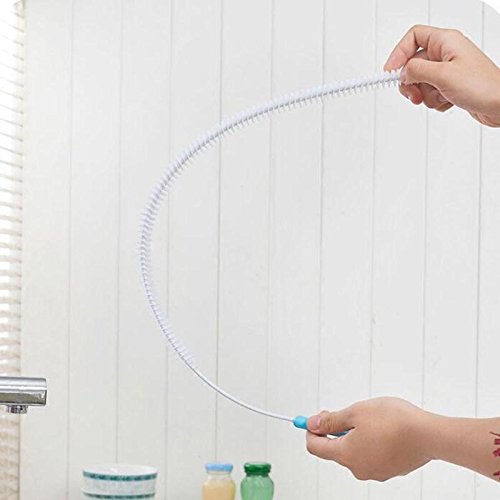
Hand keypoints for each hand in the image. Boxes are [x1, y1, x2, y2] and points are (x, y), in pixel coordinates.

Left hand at [306, 397, 433, 481]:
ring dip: (355, 435)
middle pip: (336, 449)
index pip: (316, 448)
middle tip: (345, 412)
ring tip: (370, 418)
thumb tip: (312, 424)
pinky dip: (371, 442)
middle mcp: (359, 469)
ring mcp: (376, 472)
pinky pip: (372, 455)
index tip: (316, 418)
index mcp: (346, 455)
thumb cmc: (393, 421)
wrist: (429, 435)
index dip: (311, 431)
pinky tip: (383, 429)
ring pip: (355, 451)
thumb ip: (331, 420)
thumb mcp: (355, 412)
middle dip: (335, 430)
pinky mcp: (391, 470)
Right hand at [384, 24, 499, 126]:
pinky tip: (448, 101)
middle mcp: (446, 53)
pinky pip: (430, 93)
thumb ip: (417, 70)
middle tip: (413, 95)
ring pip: (421, 82)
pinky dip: (434, 100)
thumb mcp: (443, 75)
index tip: (389, 71)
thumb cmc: (482, 86)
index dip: (398, 53)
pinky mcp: (450, 86)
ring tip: (439, 97)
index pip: (413, 37)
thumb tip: (402, 72)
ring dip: (425, 94)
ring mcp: (448, 70)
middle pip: (413, 64)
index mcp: (446, 42)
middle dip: (411, 82)